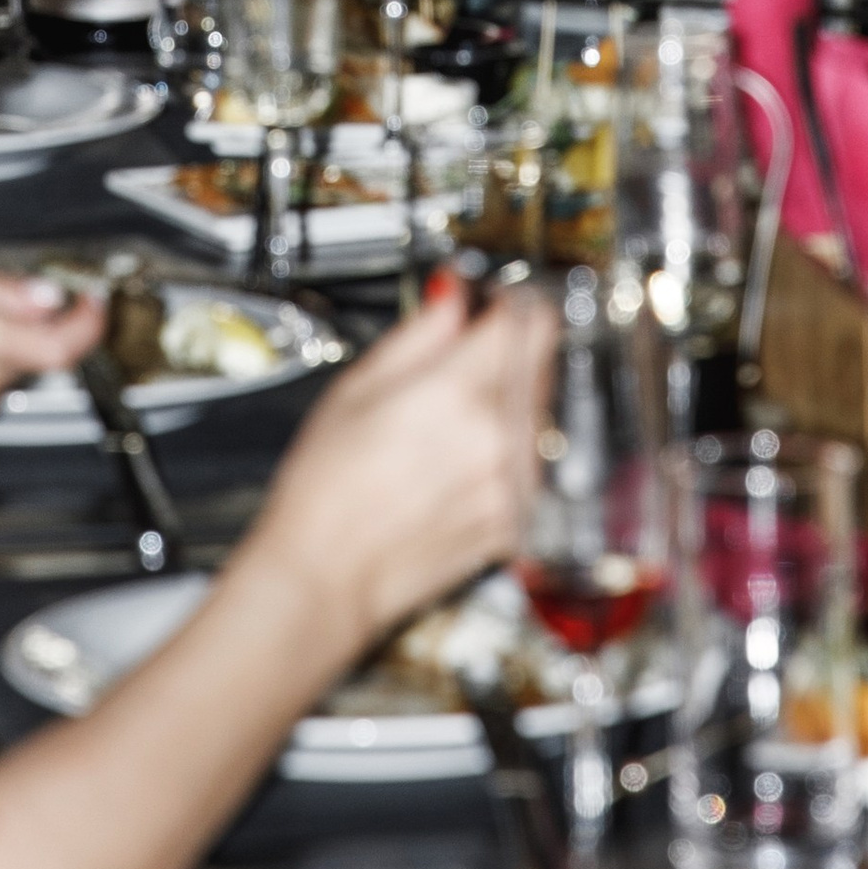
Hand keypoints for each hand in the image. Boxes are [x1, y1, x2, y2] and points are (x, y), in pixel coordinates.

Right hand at [245, 278, 551, 660]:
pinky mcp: (516, 521)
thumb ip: (422, 330)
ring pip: (539, 413)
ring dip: (510, 400)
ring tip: (449, 420)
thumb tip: (456, 293)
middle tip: (460, 359)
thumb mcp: (358, 385)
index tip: (491, 302)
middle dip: (507, 349)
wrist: (327, 575)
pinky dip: (508, 451)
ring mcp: (514, 484)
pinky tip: (457, 462)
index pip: (531, 318)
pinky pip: (530, 463)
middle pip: (540, 362)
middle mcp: (501, 437)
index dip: (511, 300)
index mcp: (460, 391)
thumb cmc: (327, 489)